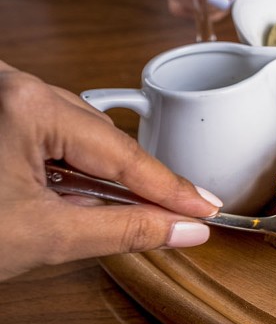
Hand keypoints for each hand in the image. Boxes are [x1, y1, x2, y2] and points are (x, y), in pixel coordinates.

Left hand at [0, 60, 220, 280]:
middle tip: (178, 215)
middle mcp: (8, 85)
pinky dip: (61, 168)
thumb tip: (183, 229)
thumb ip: (126, 231)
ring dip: (96, 176)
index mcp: (25, 104)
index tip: (207, 207)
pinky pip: (39, 133)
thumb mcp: (44, 237)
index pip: (122, 154)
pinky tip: (72, 198)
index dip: (171, 188)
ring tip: (124, 212)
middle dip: (133, 181)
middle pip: (98, 137)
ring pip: (70, 134)